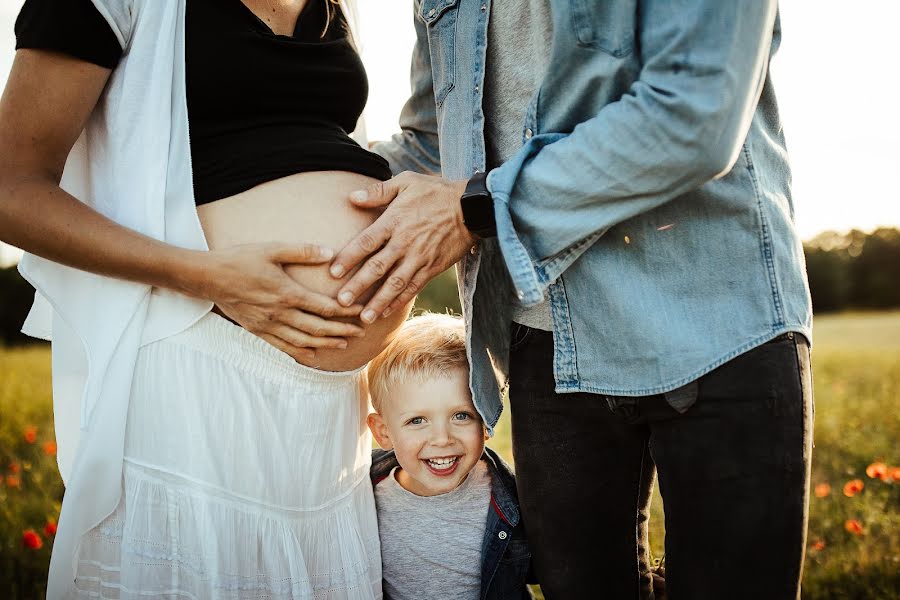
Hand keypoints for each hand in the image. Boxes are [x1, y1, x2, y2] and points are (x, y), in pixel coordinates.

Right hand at [192, 243, 365, 361]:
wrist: (208, 278)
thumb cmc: (240, 260)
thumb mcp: (272, 249)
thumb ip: (302, 251)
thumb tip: (330, 251)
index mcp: (287, 293)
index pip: (324, 307)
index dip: (345, 312)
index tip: (361, 312)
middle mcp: (280, 313)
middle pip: (318, 328)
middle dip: (342, 331)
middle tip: (361, 333)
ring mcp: (268, 325)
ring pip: (303, 341)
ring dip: (325, 344)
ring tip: (343, 345)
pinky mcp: (258, 330)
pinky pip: (283, 346)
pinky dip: (300, 352)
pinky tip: (312, 354)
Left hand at [329, 172, 476, 322]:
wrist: (471, 207)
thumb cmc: (436, 191)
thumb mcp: (407, 182)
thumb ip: (378, 191)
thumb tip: (351, 197)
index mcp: (395, 220)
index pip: (366, 242)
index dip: (348, 258)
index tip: (332, 272)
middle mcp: (405, 242)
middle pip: (377, 268)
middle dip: (358, 286)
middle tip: (341, 303)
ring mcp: (419, 258)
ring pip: (395, 284)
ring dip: (378, 302)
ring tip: (363, 318)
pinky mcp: (432, 268)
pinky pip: (413, 288)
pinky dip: (399, 301)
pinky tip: (386, 312)